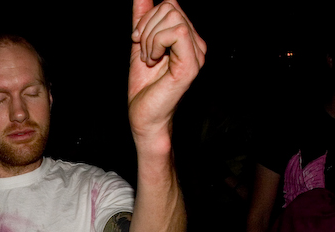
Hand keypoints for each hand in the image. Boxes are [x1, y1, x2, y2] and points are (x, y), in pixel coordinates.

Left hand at [129, 0, 205, 143]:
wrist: (143, 117)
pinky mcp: (191, 64)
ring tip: (148, 59)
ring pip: (172, 17)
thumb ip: (142, 18)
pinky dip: (155, 44)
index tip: (137, 39)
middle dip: (146, 26)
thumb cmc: (143, 87)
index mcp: (186, 38)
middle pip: (171, 6)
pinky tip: (153, 61)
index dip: (147, 18)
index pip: (170, 4)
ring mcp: (196, 54)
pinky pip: (175, 33)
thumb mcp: (139, 44)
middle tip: (143, 52)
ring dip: (149, 38)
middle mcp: (196, 44)